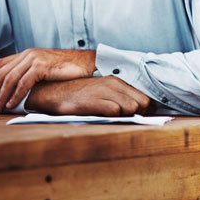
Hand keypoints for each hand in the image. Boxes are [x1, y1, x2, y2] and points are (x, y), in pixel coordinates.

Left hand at [0, 48, 95, 110]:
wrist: (86, 62)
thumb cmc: (66, 68)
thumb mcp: (44, 67)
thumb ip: (30, 72)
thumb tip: (16, 87)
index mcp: (26, 53)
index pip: (1, 63)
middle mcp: (28, 54)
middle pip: (2, 72)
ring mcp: (34, 59)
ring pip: (10, 78)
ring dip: (1, 95)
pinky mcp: (41, 66)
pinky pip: (23, 83)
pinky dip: (15, 95)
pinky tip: (11, 104)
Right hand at [25, 76, 155, 115]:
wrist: (54, 93)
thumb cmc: (80, 96)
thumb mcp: (102, 92)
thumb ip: (120, 97)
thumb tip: (140, 111)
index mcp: (117, 81)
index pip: (145, 97)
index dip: (144, 110)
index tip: (138, 116)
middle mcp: (113, 83)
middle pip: (142, 103)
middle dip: (138, 114)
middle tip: (125, 118)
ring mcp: (103, 91)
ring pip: (131, 107)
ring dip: (126, 116)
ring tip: (113, 118)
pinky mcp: (93, 101)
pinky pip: (115, 111)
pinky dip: (113, 117)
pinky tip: (103, 117)